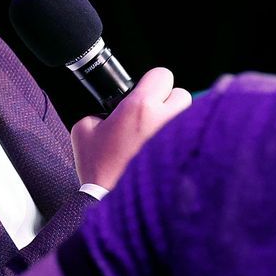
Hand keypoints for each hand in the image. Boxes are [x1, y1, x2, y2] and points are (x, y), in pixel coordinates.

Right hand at [70, 67, 191, 189]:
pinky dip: (183, 142)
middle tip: (152, 117)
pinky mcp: (186, 156)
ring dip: (177, 122)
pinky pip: (192, 138)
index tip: (144, 94)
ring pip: (190, 116)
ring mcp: (179, 139)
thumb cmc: (99, 170)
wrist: (109, 201)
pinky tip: (166, 153)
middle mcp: (164, 119)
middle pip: (181, 94)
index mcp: (139, 108)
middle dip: (167, 102)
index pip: (162, 74)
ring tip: (159, 136)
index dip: (151, 83)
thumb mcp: (84, 130)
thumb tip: (108, 108)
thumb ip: (98, 111)